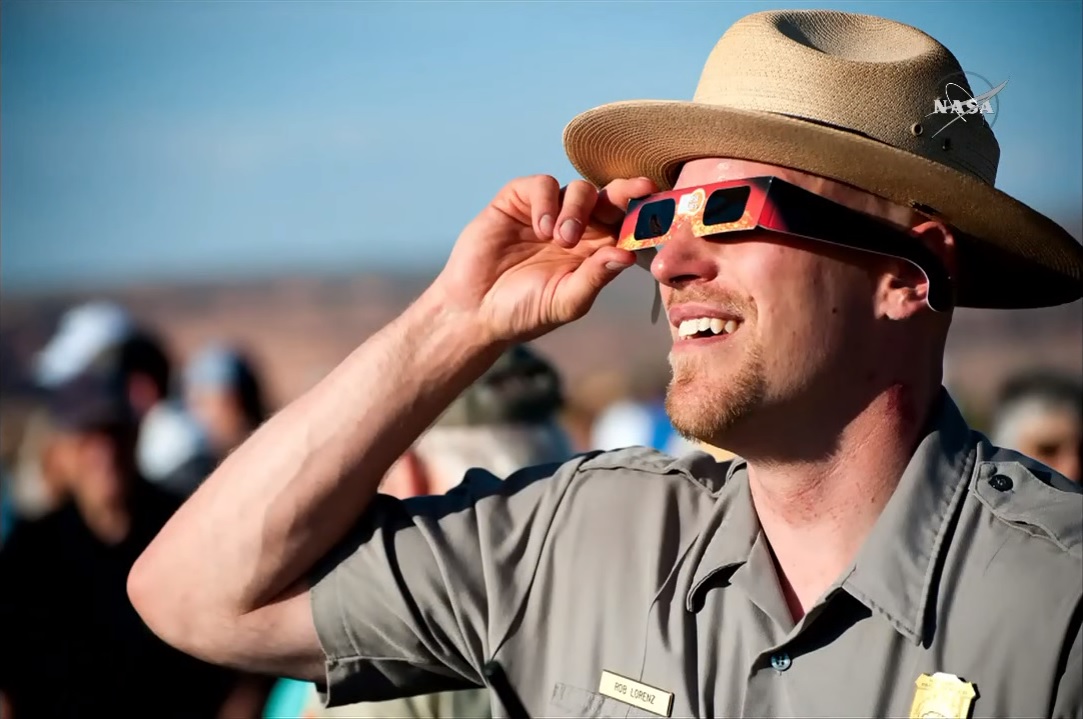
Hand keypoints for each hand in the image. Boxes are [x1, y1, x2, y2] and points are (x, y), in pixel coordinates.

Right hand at [432, 175, 656, 342]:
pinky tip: (541, 230)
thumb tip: (629, 254)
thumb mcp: (566, 301)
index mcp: (596, 251)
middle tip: (640, 191)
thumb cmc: (525, 312)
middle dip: (628, 191)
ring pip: (580, 189)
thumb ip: (596, 277)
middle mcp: (578, 227)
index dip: (646, 214)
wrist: (475, 310)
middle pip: (611, 198)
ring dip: (578, 208)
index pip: (628, 225)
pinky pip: (543, 185)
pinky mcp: (518, 201)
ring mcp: (548, 212)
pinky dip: (547, 202)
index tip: (662, 206)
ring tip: (562, 239)